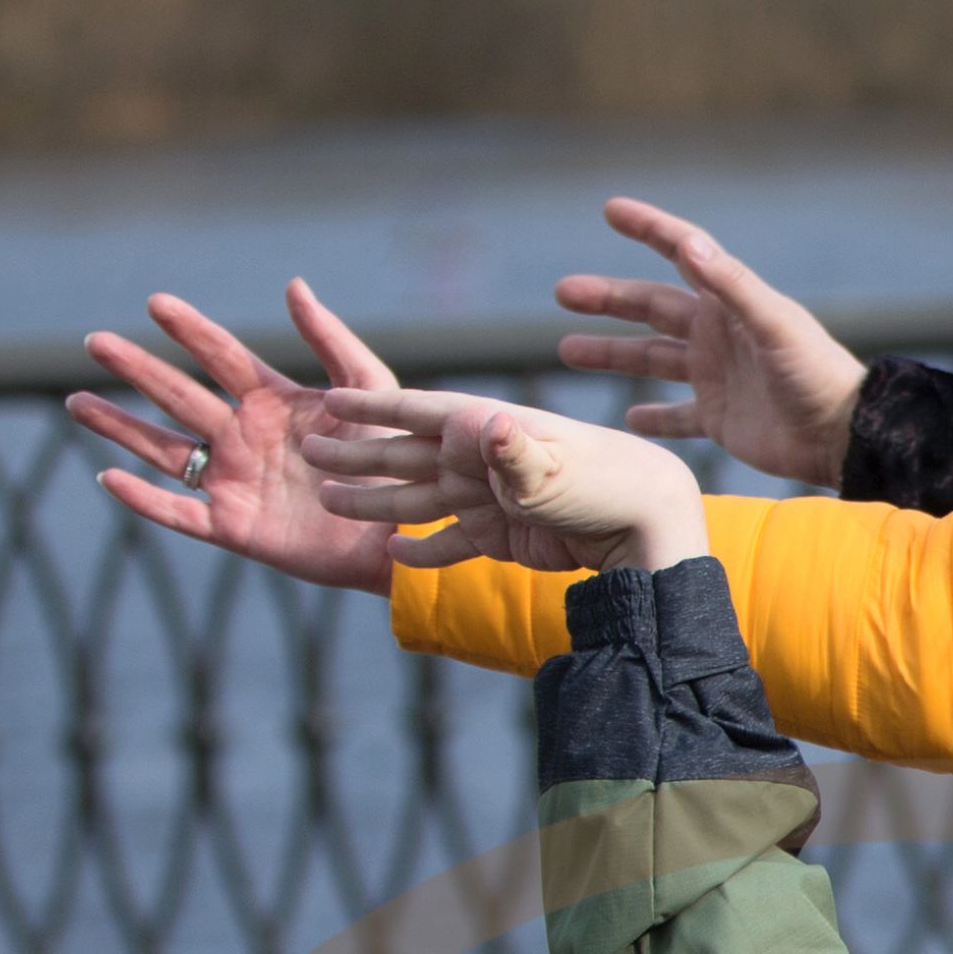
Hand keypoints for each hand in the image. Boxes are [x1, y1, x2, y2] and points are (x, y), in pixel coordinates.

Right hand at [71, 283, 406, 594]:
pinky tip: (107, 478)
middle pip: (178, 395)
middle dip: (137, 369)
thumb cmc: (394, 459)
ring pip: (163, 448)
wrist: (403, 531)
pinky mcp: (232, 526)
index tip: (155, 302)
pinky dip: (142, 498)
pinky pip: (178, 512)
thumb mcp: (369, 389)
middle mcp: (243, 437)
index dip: (189, 330)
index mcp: (273, 401)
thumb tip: (293, 285)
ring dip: (120, 426)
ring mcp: (233, 481)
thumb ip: (331, 339)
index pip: (221, 356)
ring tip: (77, 402)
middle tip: (95, 342)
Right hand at [308, 385, 710, 576]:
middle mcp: (480, 457)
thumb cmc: (607, 483)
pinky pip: (449, 543)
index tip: (330, 400)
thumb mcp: (557, 466)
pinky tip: (391, 553)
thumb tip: (488, 425)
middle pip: (402, 455)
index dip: (372, 407)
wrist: (646, 526)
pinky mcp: (500, 534)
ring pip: (415, 499)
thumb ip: (516, 453)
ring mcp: (487, 496)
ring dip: (372, 501)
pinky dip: (422, 551)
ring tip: (329, 500)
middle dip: (355, 454)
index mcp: (486, 427)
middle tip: (306, 451)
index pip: (417, 411)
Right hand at [554, 198, 871, 483]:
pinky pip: (677, 416)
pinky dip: (652, 417)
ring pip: (651, 360)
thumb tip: (687, 245)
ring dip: (612, 353)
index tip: (611, 210)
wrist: (841, 434)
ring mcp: (716, 376)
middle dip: (608, 299)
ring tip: (567, 349)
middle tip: (563, 291)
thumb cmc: (815, 372)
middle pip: (651, 308)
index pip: (682, 253)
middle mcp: (718, 335)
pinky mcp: (719, 418)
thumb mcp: (773, 323)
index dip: (648, 228)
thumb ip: (731, 284)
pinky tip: (627, 418)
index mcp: (729, 304)